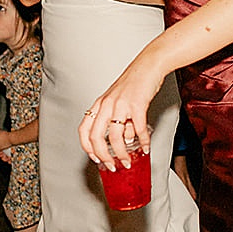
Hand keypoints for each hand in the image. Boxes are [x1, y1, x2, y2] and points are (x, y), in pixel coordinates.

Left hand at [79, 55, 160, 169]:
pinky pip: (138, 129)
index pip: (84, 130)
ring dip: (121, 153)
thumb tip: (126, 140)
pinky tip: (146, 147)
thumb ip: (119, 120)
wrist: (148, 66)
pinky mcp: (137, 105)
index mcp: (99, 104)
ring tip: (128, 161)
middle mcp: (106, 105)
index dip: (87, 147)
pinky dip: (143, 141)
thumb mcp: (119, 101)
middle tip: (112, 165)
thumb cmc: (134, 82)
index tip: (96, 158)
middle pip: (96, 137)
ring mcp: (120, 105)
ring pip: (115, 137)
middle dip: (103, 156)